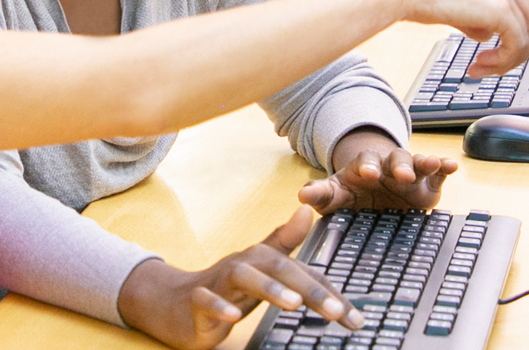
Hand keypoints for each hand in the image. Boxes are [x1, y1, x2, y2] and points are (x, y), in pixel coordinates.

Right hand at [116, 207, 362, 349]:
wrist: (173, 301)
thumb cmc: (225, 287)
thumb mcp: (259, 267)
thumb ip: (284, 241)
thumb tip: (307, 210)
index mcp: (262, 260)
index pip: (303, 272)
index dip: (331, 292)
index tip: (356, 317)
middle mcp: (243, 264)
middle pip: (278, 268)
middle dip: (310, 288)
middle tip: (337, 312)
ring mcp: (217, 281)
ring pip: (243, 277)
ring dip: (269, 289)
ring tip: (294, 305)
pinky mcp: (195, 301)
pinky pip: (205, 300)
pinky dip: (219, 306)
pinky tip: (233, 318)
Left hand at [301, 128, 455, 213]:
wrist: (376, 195)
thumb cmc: (353, 193)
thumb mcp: (335, 195)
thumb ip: (321, 195)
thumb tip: (302, 196)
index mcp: (364, 168)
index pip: (364, 164)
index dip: (365, 168)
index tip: (366, 174)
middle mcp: (388, 166)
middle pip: (394, 160)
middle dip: (399, 165)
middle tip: (402, 175)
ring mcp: (409, 172)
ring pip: (417, 162)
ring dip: (424, 162)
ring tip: (432, 163)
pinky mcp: (428, 183)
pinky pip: (438, 172)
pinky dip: (445, 167)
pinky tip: (452, 166)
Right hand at [371, 0, 528, 75]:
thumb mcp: (457, 5)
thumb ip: (478, 19)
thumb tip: (488, 37)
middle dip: (517, 50)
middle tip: (489, 65)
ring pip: (528, 37)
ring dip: (508, 60)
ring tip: (482, 68)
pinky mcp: (502, 11)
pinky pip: (515, 45)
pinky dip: (501, 62)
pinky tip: (479, 66)